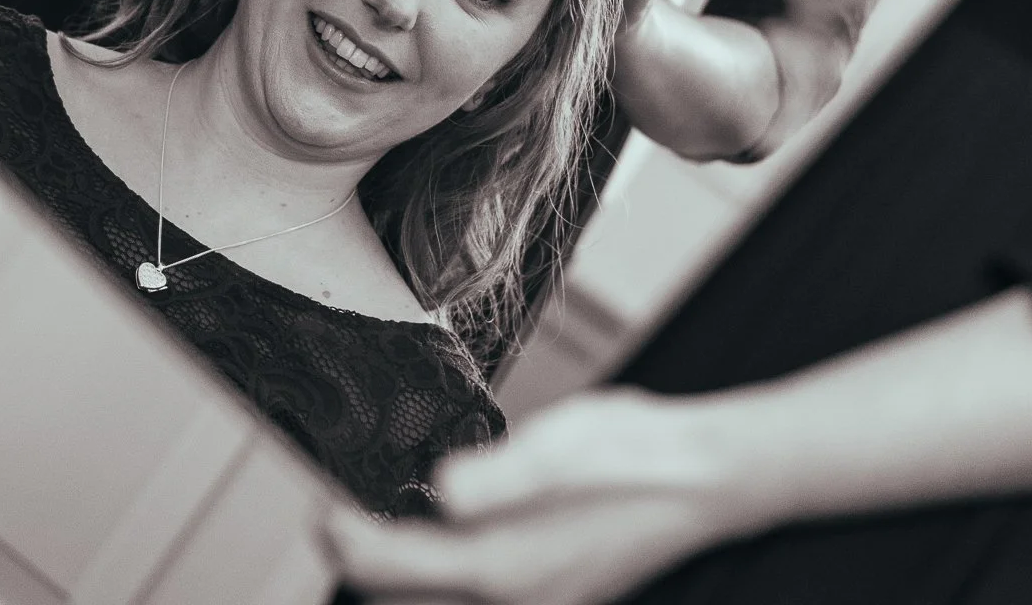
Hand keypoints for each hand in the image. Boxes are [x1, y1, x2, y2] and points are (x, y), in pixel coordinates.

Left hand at [326, 389, 745, 604]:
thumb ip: (497, 475)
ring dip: (402, 580)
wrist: (709, 478)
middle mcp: (517, 598)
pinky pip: (478, 602)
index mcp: (506, 563)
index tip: (322, 512)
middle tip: (338, 524)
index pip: (392, 567)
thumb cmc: (640, 455)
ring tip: (377, 536)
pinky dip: (444, 584)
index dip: (346, 539)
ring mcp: (541, 602)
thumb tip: (438, 491)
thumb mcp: (565, 444)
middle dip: (365, 566)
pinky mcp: (558, 593)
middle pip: (408, 600)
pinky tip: (448, 547)